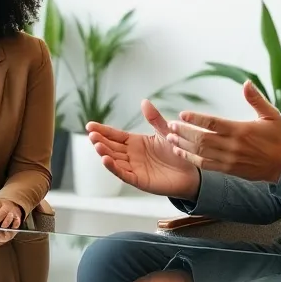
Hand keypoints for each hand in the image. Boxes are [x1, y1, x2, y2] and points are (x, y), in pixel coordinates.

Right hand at [86, 100, 201, 199]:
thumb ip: (154, 118)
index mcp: (135, 142)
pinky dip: (114, 168)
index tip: (90, 125)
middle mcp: (131, 155)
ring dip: (104, 153)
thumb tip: (144, 101)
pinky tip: (105, 159)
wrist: (191, 173)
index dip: (102, 130)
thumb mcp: (165, 132)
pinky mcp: (139, 180)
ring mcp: (133, 168)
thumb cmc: (177, 152)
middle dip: (100, 141)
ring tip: (97, 145)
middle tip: (92, 135)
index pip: (114, 135)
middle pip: (111, 147)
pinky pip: (123, 173)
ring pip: (114, 160)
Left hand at [167, 81, 280, 182]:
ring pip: (201, 152)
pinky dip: (191, 158)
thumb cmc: (278, 137)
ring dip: (184, 145)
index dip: (196, 119)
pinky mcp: (228, 169)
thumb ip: (256, 99)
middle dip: (185, 132)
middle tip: (171, 125)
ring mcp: (229, 159)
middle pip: (203, 139)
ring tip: (170, 138)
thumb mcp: (271, 115)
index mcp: (241, 130)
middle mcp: (233, 146)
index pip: (214, 124)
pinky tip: (180, 152)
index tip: (182, 114)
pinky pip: (205, 165)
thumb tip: (246, 83)